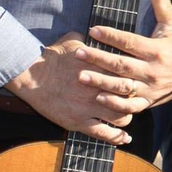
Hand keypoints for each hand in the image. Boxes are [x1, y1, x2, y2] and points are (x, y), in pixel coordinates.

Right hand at [6, 35, 135, 144]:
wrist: (32, 75)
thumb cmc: (52, 56)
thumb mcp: (74, 41)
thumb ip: (91, 40)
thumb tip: (98, 32)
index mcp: (102, 69)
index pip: (130, 77)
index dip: (138, 82)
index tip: (139, 83)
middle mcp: (100, 89)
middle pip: (130, 98)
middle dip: (137, 101)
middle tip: (138, 101)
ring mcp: (90, 107)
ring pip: (121, 117)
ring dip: (126, 117)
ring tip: (126, 116)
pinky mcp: (78, 122)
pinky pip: (103, 133)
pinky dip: (116, 137)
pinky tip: (124, 139)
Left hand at [74, 0, 171, 113]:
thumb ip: (162, 4)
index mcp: (157, 50)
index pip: (130, 42)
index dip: (111, 36)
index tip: (93, 30)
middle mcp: (153, 70)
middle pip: (121, 65)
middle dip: (98, 59)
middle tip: (79, 53)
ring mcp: (151, 88)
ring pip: (122, 87)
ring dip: (101, 82)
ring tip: (81, 76)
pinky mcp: (149, 101)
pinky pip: (130, 106)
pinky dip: (115, 104)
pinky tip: (99, 96)